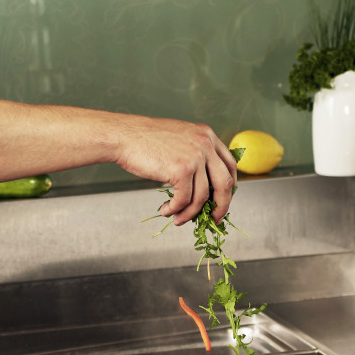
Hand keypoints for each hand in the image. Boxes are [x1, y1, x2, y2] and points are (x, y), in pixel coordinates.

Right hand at [115, 116, 238, 224]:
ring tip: (178, 218)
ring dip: (190, 213)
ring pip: (202, 197)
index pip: (230, 166)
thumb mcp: (180, 139)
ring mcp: (195, 157)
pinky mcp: (181, 169)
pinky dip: (175, 210)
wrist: (124, 135)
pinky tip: (166, 210)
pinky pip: (184, 199)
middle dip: (221, 206)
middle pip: (225, 183)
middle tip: (213, 219)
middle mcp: (205, 144)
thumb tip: (205, 185)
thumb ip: (196, 154)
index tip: (221, 201)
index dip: (229, 187)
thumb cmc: (146, 140)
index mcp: (208, 135)